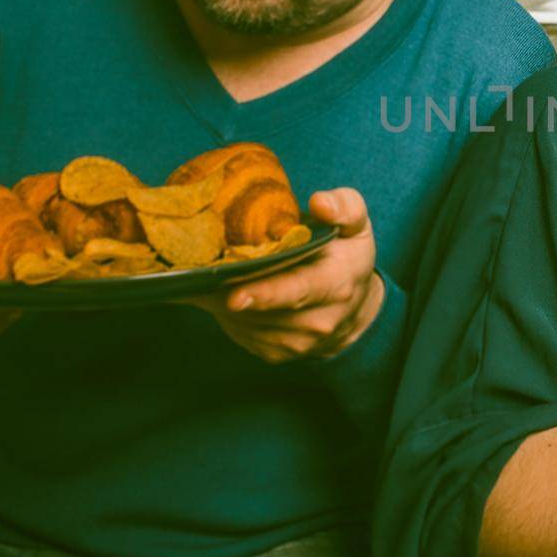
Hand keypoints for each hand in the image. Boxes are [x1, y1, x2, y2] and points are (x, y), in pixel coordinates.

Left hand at [183, 188, 383, 363]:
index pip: (299, 291)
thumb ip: (343, 207)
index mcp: (336, 284)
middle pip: (261, 311)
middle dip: (226, 293)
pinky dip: (225, 312)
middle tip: (200, 272)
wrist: (354, 306)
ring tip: (211, 274)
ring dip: (221, 301)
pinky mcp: (275, 353)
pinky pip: (238, 332)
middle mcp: (318, 320)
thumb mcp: (355, 223)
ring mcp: (296, 342)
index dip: (266, 294)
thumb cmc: (346, 255)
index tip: (235, 296)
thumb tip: (319, 203)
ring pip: (242, 322)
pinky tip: (224, 291)